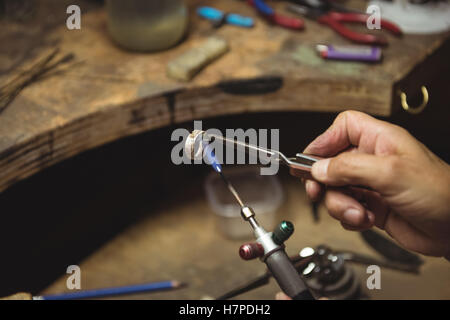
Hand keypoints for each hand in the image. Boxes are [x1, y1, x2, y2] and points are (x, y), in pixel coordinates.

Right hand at [303, 111, 449, 257]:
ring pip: (335, 190)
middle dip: (324, 181)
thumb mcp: (390, 173)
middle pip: (331, 163)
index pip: (343, 127)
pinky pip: (345, 209)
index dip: (324, 140)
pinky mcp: (371, 206)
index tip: (310, 159)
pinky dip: (350, 218)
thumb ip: (348, 168)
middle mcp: (372, 160)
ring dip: (341, 205)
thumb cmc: (440, 193)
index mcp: (380, 140)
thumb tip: (318, 168)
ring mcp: (370, 184)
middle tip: (318, 192)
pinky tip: (366, 220)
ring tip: (358, 213)